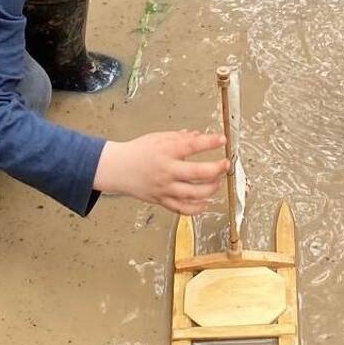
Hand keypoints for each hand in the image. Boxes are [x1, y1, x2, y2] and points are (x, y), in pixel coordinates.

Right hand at [94, 130, 227, 213]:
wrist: (118, 169)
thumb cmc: (138, 151)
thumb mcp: (158, 138)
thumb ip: (180, 137)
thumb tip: (199, 135)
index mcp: (166, 151)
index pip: (192, 145)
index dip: (210, 142)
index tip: (222, 140)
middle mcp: (166, 171)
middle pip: (198, 173)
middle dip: (217, 169)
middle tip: (225, 164)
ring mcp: (165, 188)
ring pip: (194, 193)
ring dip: (211, 188)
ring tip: (218, 181)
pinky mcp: (162, 200)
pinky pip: (183, 209)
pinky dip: (198, 208)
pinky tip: (206, 201)